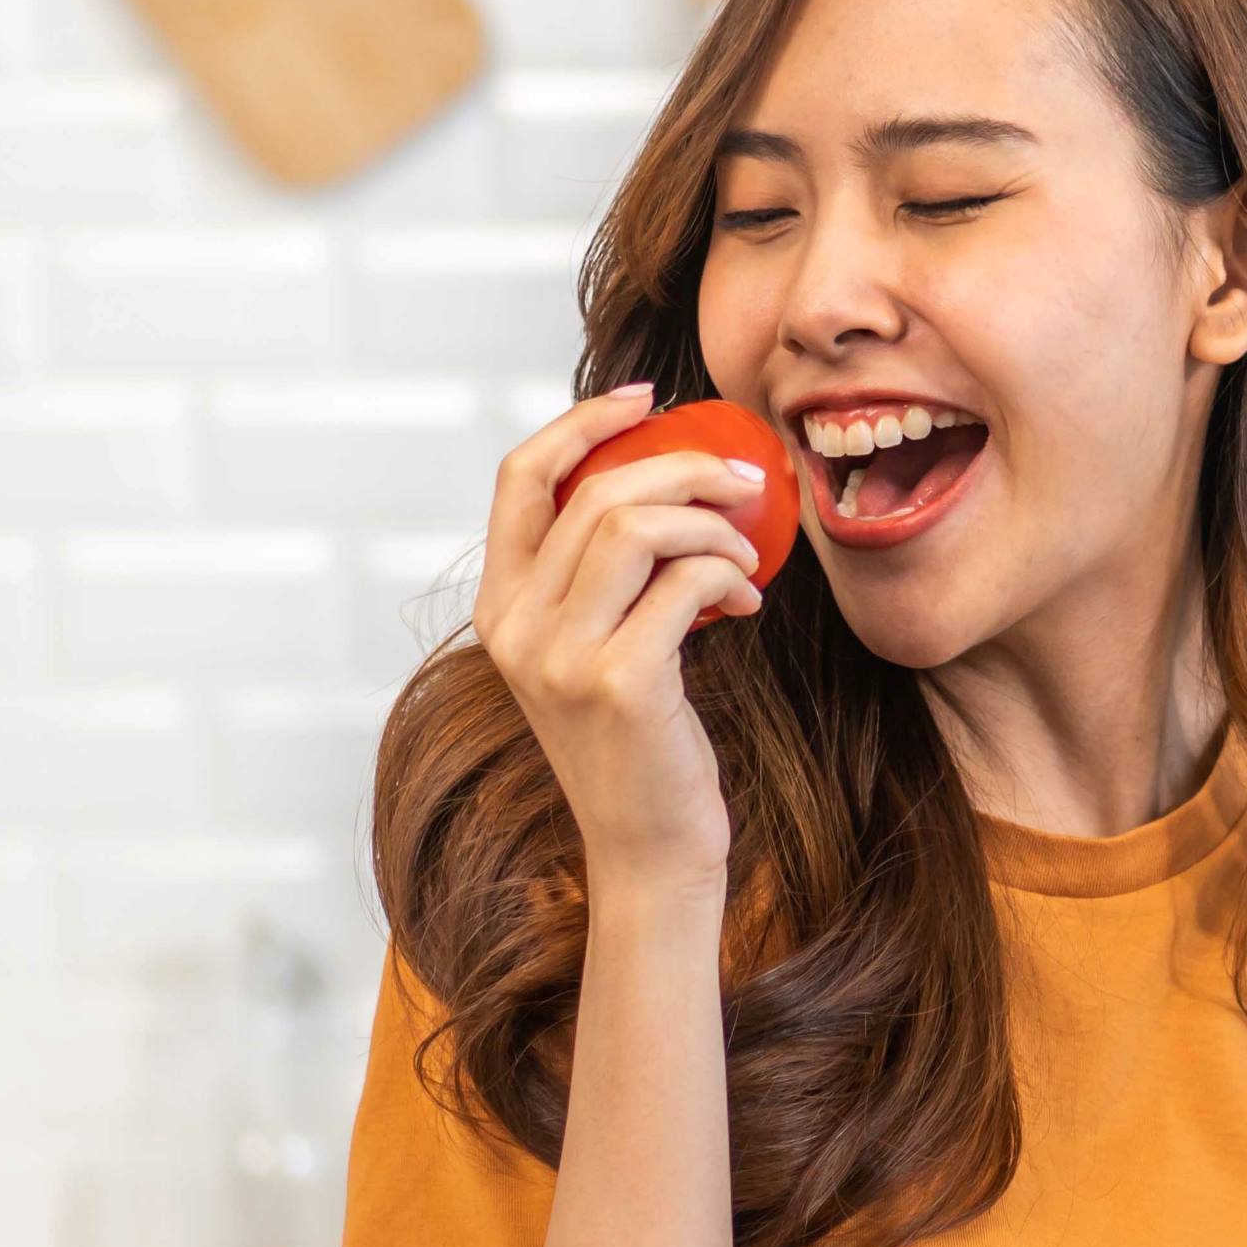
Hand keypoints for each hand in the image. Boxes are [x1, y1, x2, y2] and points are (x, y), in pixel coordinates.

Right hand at [475, 384, 773, 900]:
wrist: (651, 846)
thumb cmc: (643, 740)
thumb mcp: (600, 646)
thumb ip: (606, 575)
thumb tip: (666, 478)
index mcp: (500, 606)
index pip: (520, 477)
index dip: (583, 421)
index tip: (652, 401)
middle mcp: (514, 627)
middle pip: (594, 490)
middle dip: (682, 467)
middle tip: (745, 483)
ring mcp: (559, 656)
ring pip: (634, 525)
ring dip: (711, 525)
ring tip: (745, 560)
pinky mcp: (617, 682)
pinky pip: (684, 583)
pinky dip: (728, 575)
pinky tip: (747, 604)